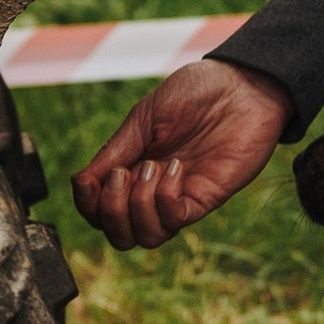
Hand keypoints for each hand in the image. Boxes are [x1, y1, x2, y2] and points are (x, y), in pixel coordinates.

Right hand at [71, 59, 294, 248]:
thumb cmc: (196, 92)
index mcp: (130, 168)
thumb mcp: (145, 116)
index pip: (97, 210)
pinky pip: (175, 220)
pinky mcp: (205, 199)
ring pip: (145, 238)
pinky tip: (175, 167)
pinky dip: (165, 199)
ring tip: (152, 166)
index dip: (87, 204)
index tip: (90, 180)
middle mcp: (151, 190)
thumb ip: (115, 151)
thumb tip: (80, 183)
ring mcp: (178, 197)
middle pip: (118, 234)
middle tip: (122, 174)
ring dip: (138, 206)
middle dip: (110, 211)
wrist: (243, 85)